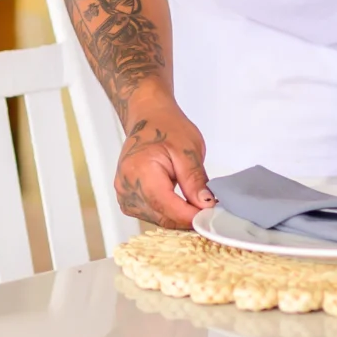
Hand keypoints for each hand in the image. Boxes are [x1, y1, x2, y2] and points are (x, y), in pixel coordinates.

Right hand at [114, 98, 214, 229]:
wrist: (148, 118)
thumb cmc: (166, 126)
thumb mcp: (188, 150)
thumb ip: (195, 180)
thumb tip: (205, 205)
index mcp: (139, 171)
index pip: (166, 206)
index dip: (190, 216)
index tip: (211, 217)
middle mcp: (126, 186)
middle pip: (161, 216)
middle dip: (187, 217)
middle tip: (211, 211)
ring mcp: (124, 194)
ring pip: (157, 219)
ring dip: (178, 216)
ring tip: (196, 204)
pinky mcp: (127, 198)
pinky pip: (151, 214)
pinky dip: (168, 213)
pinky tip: (181, 203)